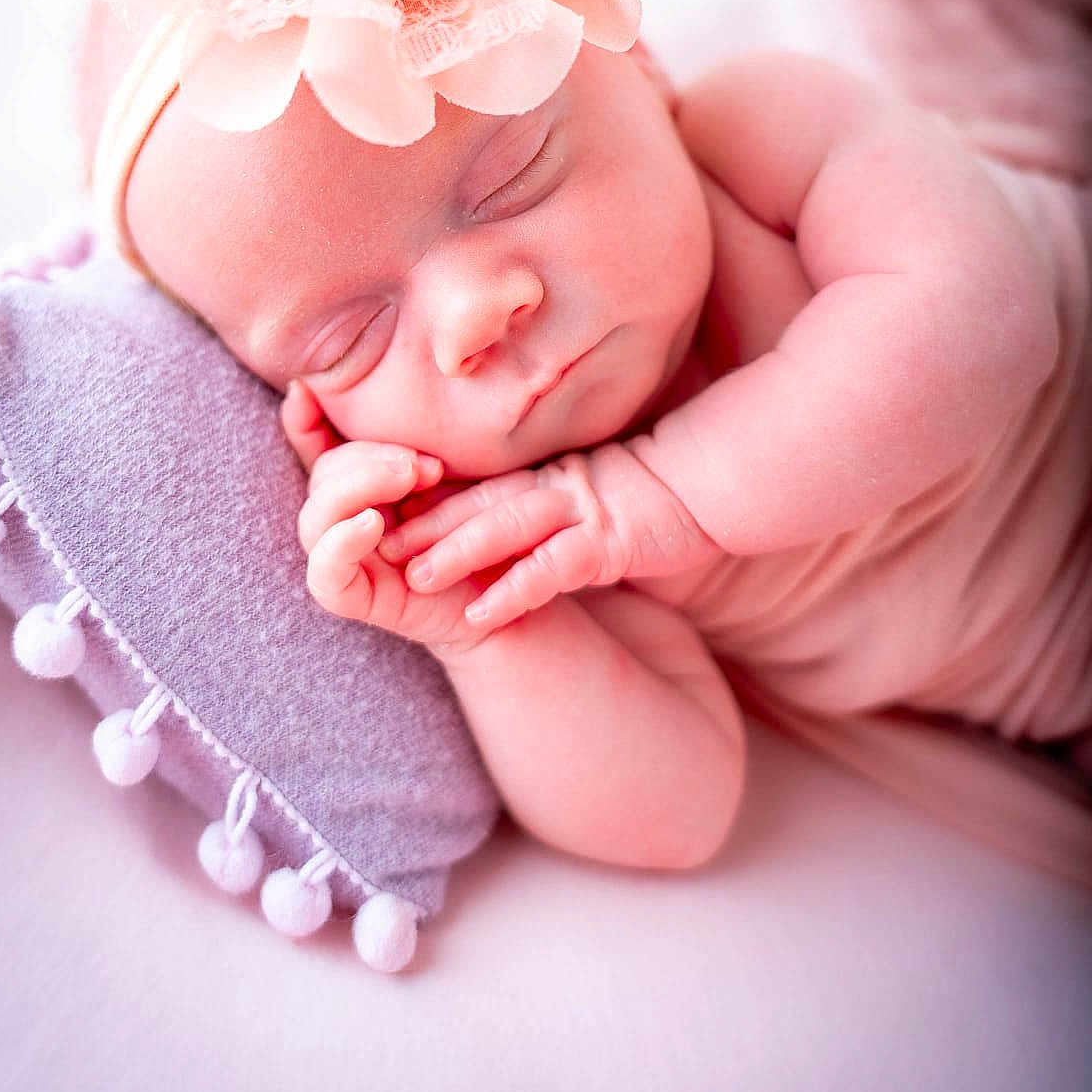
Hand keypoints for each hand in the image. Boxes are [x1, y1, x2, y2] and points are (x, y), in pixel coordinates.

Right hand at [281, 381, 488, 655]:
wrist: (522, 590)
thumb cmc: (494, 521)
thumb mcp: (464, 464)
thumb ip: (423, 432)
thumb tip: (368, 390)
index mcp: (366, 482)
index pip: (317, 446)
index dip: (304, 421)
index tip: (306, 389)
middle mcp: (349, 517)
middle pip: (323, 476)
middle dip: (366, 457)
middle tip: (423, 460)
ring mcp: (350, 559)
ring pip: (316, 519)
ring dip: (358, 487)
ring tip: (411, 475)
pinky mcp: (358, 600)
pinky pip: (325, 577)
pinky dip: (340, 544)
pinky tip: (371, 523)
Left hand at [379, 440, 718, 630]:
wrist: (718, 479)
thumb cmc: (661, 490)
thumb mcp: (599, 488)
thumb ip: (559, 496)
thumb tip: (529, 515)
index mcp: (551, 475)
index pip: (480, 484)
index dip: (431, 498)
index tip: (385, 513)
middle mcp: (556, 487)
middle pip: (477, 501)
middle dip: (424, 522)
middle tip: (373, 541)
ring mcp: (580, 512)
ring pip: (503, 527)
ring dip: (454, 551)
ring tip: (411, 575)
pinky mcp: (607, 542)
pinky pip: (550, 570)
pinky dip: (512, 591)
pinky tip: (480, 615)